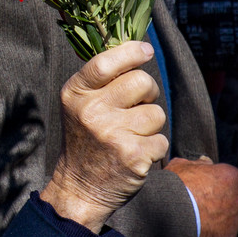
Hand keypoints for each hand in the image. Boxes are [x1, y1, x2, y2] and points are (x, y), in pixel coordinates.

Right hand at [41, 39, 170, 232]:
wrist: (80, 186)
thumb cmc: (85, 139)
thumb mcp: (79, 105)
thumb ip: (101, 81)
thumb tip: (137, 50)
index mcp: (76, 94)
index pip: (105, 63)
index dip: (130, 52)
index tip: (146, 49)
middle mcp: (91, 111)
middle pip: (141, 82)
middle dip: (148, 92)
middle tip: (138, 105)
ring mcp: (112, 134)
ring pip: (156, 113)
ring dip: (151, 125)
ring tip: (131, 135)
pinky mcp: (133, 156)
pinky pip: (161, 139)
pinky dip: (154, 147)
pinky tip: (136, 154)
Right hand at [166, 156, 237, 236]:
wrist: (171, 210)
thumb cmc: (177, 184)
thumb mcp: (183, 165)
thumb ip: (199, 164)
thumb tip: (204, 163)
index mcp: (231, 177)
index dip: (231, 183)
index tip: (221, 186)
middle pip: (236, 200)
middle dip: (224, 200)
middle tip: (205, 201)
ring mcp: (235, 218)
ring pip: (231, 217)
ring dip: (220, 216)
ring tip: (200, 215)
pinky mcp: (229, 235)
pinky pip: (224, 232)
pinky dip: (215, 231)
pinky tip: (200, 226)